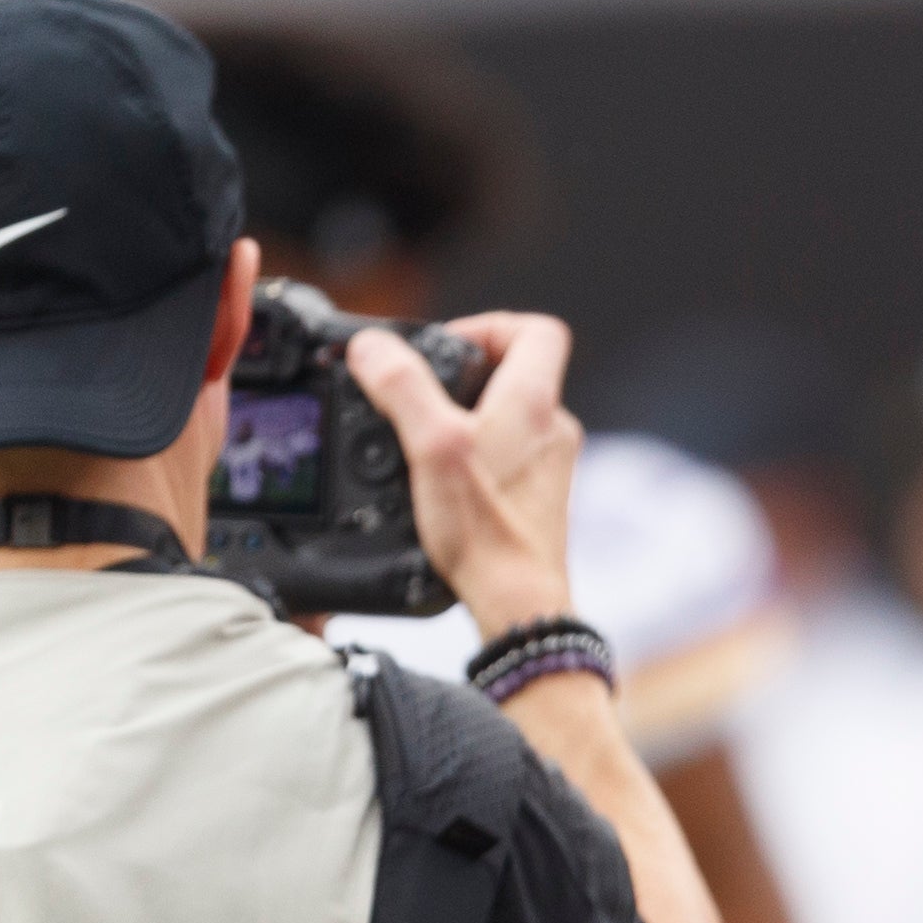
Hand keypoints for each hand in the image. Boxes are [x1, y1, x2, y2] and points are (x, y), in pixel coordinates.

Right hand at [344, 310, 581, 637]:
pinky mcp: (534, 495)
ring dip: (460, 412)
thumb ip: (402, 388)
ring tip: (416, 432)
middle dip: (461, 370)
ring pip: (506, 413)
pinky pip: (502, 452)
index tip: (443, 344)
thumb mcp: (430, 444)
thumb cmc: (485, 530)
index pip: (536, 330)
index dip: (488, 324)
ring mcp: (546, 464)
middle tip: (416, 388)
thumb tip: (373, 347)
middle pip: (515, 370)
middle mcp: (550, 428)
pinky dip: (468, 449)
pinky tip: (432, 473)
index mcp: (535, 402)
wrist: (517, 599)